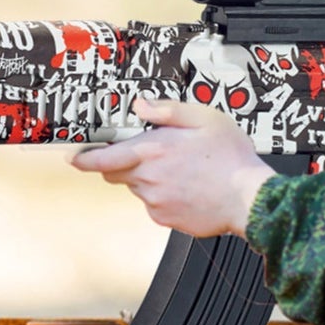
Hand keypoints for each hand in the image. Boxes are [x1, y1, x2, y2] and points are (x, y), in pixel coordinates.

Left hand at [71, 98, 271, 237]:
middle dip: (126, 163)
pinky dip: (166, 196)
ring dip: (151, 179)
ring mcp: (156, 202)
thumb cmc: (231, 159)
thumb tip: (142, 105)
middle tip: (154, 155)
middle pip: (118, 173)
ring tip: (183, 171)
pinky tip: (189, 188)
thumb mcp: (204, 118)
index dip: (84, 158)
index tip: (75, 157)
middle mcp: (148, 179)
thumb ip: (167, 110)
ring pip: (140, 188)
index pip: (103, 158)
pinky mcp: (167, 219)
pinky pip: (156, 205)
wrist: (250, 199)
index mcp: (152, 151)